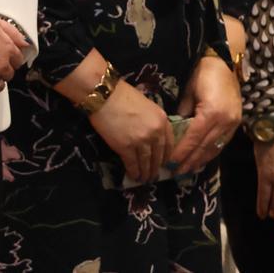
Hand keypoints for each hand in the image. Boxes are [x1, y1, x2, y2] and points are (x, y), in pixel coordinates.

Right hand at [76, 66, 173, 183]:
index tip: (164, 163)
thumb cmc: (123, 95)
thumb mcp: (147, 105)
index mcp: (162, 120)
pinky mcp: (126, 147)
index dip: (166, 156)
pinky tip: (133, 176)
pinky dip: (134, 172)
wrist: (104, 94)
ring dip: (146, 173)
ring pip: (147, 162)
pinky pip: (132, 164)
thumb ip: (153, 120)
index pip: (170, 144)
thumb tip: (151, 135)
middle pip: (159, 156)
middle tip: (154, 175)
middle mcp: (155, 133)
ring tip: (144, 179)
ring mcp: (141, 141)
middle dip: (156, 168)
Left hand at [169, 53, 241, 175]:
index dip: (182, 152)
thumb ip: (183, 112)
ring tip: (187, 169)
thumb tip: (176, 130)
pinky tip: (201, 159)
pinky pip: (222, 143)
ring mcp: (233, 124)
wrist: (226, 62)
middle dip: (190, 161)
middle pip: (205, 147)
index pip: (194, 138)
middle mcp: (225, 122)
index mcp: (212, 112)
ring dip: (201, 160)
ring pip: (215, 148)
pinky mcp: (236, 124)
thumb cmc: (203, 73)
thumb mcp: (189, 91)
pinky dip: (211, 153)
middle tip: (176, 171)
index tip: (170, 162)